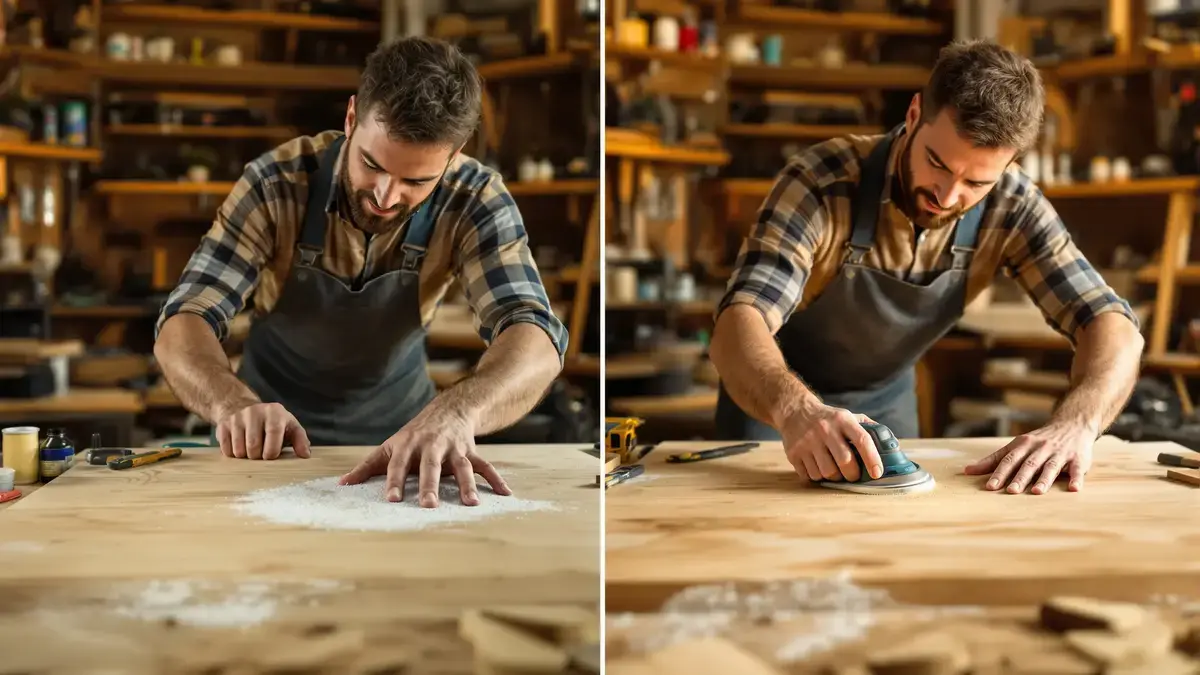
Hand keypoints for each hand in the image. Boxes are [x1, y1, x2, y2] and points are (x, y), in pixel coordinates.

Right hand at [216, 401, 311, 459]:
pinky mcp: (223, 425)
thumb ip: (300, 440)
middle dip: (258, 456)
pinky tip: (239, 447)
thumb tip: (305, 455)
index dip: (272, 450)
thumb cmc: (272, 423)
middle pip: (253, 445)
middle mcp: (254, 411)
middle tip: (260, 454)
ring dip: (245, 457)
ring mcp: (236, 417)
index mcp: (274, 411)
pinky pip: (226, 450)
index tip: (271, 456)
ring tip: (251, 450)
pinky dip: (233, 454)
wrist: (243, 408)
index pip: (273, 432)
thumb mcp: (290, 427)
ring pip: (239, 450)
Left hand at [337, 405, 510, 507]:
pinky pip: (485, 466)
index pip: (398, 466)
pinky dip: (496, 480)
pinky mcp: (472, 451)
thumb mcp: (390, 447)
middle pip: (430, 466)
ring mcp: (454, 449)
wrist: (448, 409)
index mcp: (408, 446)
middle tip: (429, 506)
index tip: (391, 500)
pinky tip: (506, 494)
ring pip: (462, 467)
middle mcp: (431, 446)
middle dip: (430, 485)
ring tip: (471, 504)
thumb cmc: (413, 435)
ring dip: (467, 485)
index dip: (394, 482)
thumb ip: (367, 467)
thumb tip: (342, 485)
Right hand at [780, 404, 882, 482]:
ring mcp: (807, 441)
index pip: (863, 441)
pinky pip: (810, 475)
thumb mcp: (848, 416)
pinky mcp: (794, 452)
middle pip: (845, 462)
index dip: (873, 459)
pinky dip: (817, 477)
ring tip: (834, 470)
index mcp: (843, 420)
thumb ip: (869, 428)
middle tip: (853, 475)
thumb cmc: (828, 418)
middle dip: (852, 474)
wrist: (795, 411)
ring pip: (827, 472)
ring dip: (834, 477)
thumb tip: (892, 445)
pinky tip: (818, 467)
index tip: (877, 473)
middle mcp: (825, 429)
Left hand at [963, 423, 1094, 493]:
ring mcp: (1060, 453)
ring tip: (1037, 492)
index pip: (1008, 460)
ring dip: (1044, 479)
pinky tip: (1074, 488)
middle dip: (1019, 477)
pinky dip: (1077, 478)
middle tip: (1011, 491)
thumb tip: (967, 471)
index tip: (989, 486)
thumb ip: (994, 459)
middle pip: (1028, 464)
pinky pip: (1078, 469)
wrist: (1071, 425)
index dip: (999, 473)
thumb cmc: (1038, 441)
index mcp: (1023, 445)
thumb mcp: (1016, 446)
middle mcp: (1041, 448)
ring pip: (1051, 466)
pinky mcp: (1078, 458)